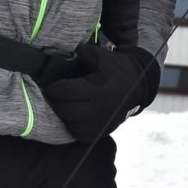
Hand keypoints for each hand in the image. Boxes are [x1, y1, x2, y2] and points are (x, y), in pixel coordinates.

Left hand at [37, 43, 157, 143]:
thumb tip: (56, 55)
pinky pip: (81, 134)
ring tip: (63, 105)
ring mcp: (102, 123)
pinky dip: (73, 125)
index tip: (49, 86)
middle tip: (53, 96)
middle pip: (65, 110)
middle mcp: (100, 109)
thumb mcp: (98, 55)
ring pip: (71, 125)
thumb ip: (77, 53)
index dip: (52, 89)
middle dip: (55, 102)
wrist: (138, 85)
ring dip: (63, 115)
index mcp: (98, 89)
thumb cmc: (115, 68)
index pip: (64, 92)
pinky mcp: (103, 132)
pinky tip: (74, 115)